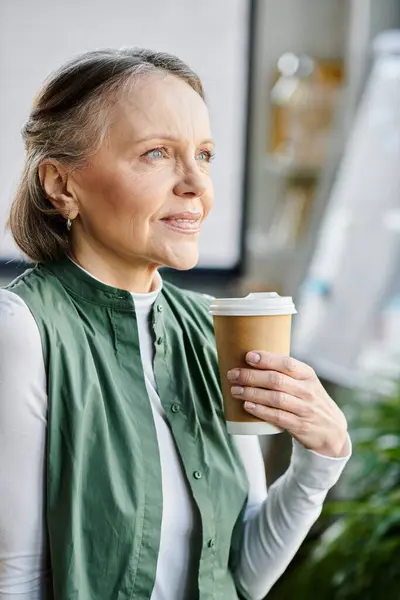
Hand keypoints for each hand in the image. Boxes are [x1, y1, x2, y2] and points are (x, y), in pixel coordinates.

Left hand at [227, 351, 348, 457]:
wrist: (331, 431)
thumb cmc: (310, 401)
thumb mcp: (306, 383)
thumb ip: (286, 373)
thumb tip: (251, 360)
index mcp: (308, 375)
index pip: (287, 363)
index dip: (266, 359)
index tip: (248, 356)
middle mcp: (308, 391)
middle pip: (276, 380)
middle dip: (251, 376)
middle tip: (233, 374)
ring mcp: (305, 409)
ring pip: (275, 398)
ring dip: (252, 393)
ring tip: (235, 390)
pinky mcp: (300, 426)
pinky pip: (277, 416)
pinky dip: (261, 411)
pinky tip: (247, 406)